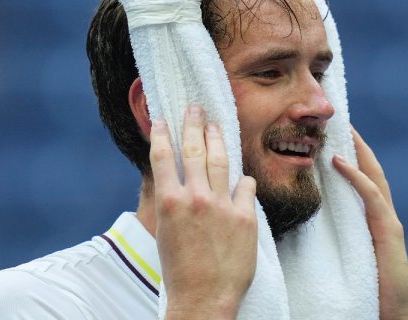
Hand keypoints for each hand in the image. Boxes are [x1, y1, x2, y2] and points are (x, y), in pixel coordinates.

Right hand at [150, 104, 257, 319]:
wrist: (204, 299)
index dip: (161, 134)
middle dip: (194, 124)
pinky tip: (240, 177)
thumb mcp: (165, 231)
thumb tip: (173, 180)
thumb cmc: (179, 270)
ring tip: (216, 125)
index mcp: (169, 201)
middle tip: (195, 108)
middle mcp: (195, 198)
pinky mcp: (245, 217)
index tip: (162, 119)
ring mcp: (222, 206)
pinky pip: (245, 186)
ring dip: (218, 139)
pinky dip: (241, 181)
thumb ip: (171, 202)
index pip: (162, 156)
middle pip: (194, 149)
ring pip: (220, 161)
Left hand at [332, 126, 407, 319]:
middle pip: (370, 167)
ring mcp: (389, 221)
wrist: (390, 314)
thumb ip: (332, 233)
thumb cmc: (366, 288)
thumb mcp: (345, 253)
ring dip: (356, 150)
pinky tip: (339, 161)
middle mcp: (383, 214)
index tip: (331, 130)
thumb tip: (303, 217)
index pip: (361, 176)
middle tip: (338, 116)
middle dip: (356, 141)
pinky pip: (372, 198)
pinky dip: (357, 177)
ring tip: (340, 127)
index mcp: (371, 218)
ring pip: (373, 175)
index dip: (349, 151)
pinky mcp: (390, 233)